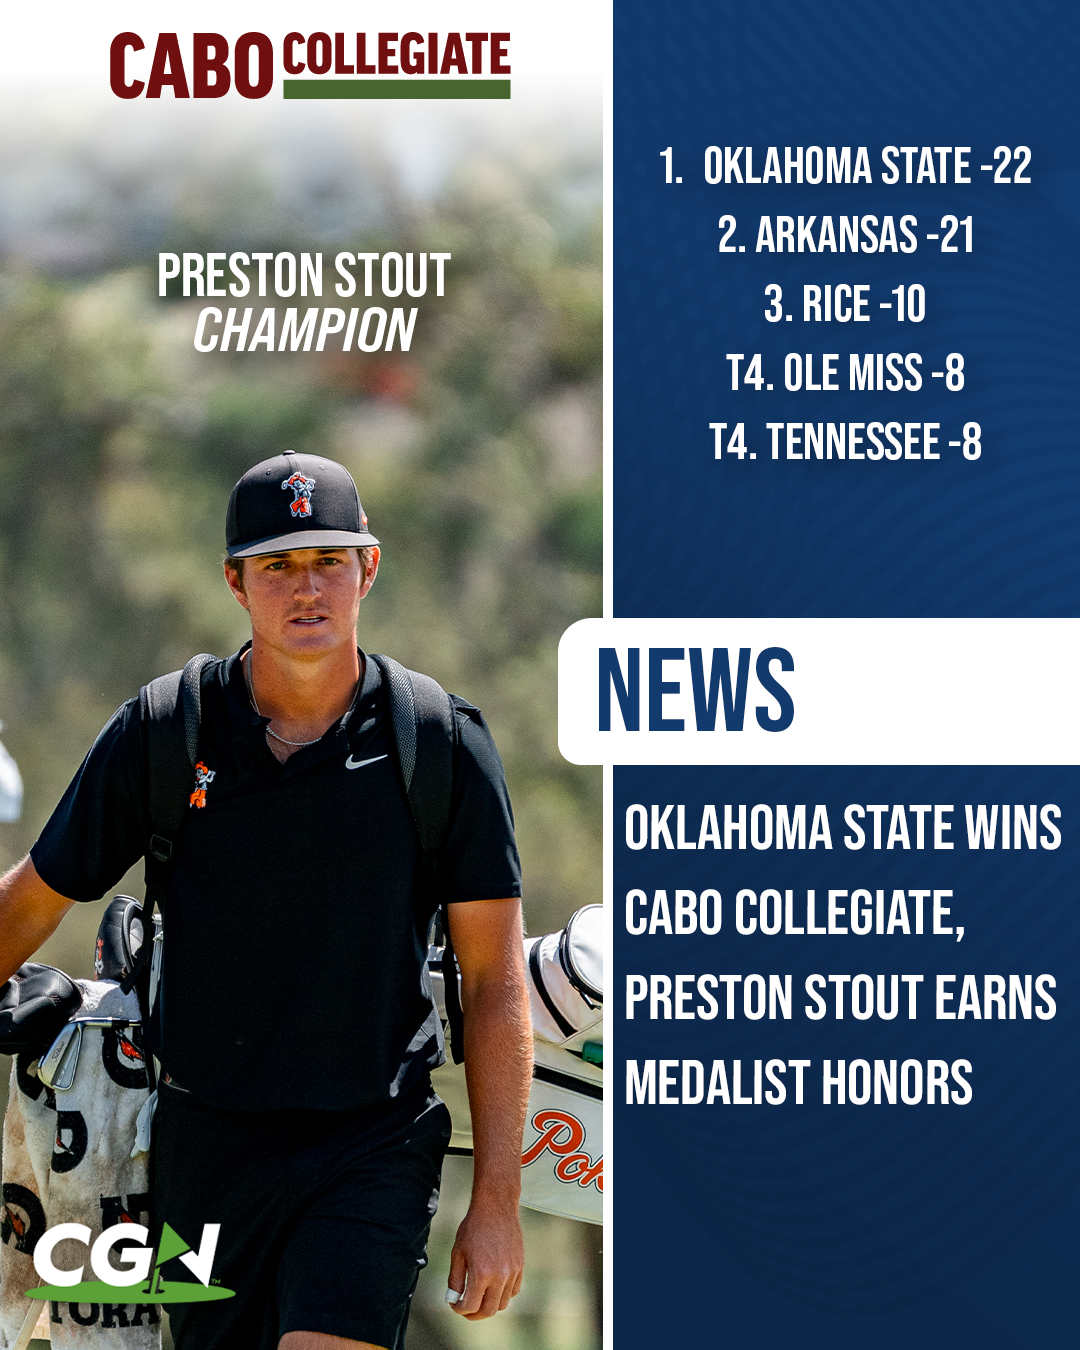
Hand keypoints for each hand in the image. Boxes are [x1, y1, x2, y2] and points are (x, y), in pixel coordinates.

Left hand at [446, 1198, 523, 1319]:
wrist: (496, 1208)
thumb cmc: (473, 1228)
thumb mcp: (458, 1252)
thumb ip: (454, 1279)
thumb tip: (453, 1299)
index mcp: (481, 1273)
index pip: (470, 1306)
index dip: (459, 1310)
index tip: (455, 1304)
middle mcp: (499, 1276)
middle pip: (488, 1311)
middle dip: (474, 1314)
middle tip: (466, 1309)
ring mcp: (512, 1272)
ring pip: (502, 1304)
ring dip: (489, 1305)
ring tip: (479, 1298)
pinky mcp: (520, 1266)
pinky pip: (513, 1291)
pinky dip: (503, 1295)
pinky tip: (493, 1287)